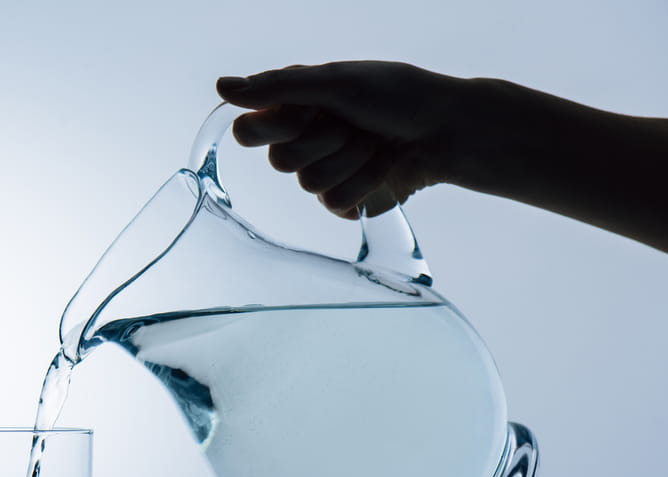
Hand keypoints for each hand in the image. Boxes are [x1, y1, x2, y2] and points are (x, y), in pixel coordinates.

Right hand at [216, 62, 467, 218]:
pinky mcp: (346, 201)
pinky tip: (384, 168)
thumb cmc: (396, 95)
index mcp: (295, 108)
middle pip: (280, 163)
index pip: (251, 130)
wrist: (446, 130)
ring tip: (376, 143)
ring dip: (350, 161)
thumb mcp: (335, 81)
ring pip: (309, 186)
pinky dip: (364, 184)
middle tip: (354, 125)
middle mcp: (304, 141)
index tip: (304, 116)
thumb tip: (221, 87)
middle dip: (324, 142)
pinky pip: (333, 205)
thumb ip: (276, 87)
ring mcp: (324, 173)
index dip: (273, 129)